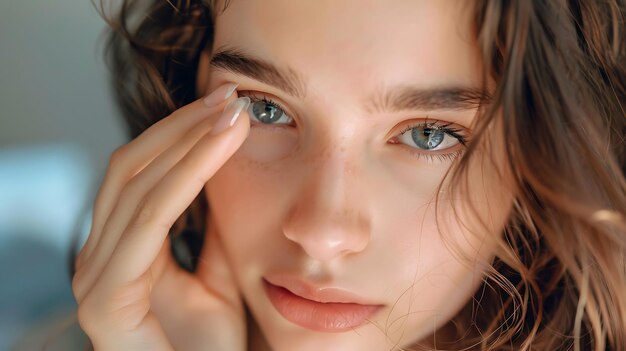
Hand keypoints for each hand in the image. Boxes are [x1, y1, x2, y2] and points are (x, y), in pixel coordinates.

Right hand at [71, 83, 249, 350]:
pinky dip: (183, 179)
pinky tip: (217, 148)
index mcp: (123, 249)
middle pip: (132, 168)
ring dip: (187, 141)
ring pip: (138, 185)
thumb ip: (213, 226)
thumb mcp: (221, 270)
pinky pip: (148, 223)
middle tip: (229, 96)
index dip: (180, 133)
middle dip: (183, 126)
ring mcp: (97, 278)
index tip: (225, 105)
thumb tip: (225, 170)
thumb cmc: (215, 343)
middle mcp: (100, 257)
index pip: (141, 173)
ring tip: (231, 113)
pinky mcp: (106, 300)